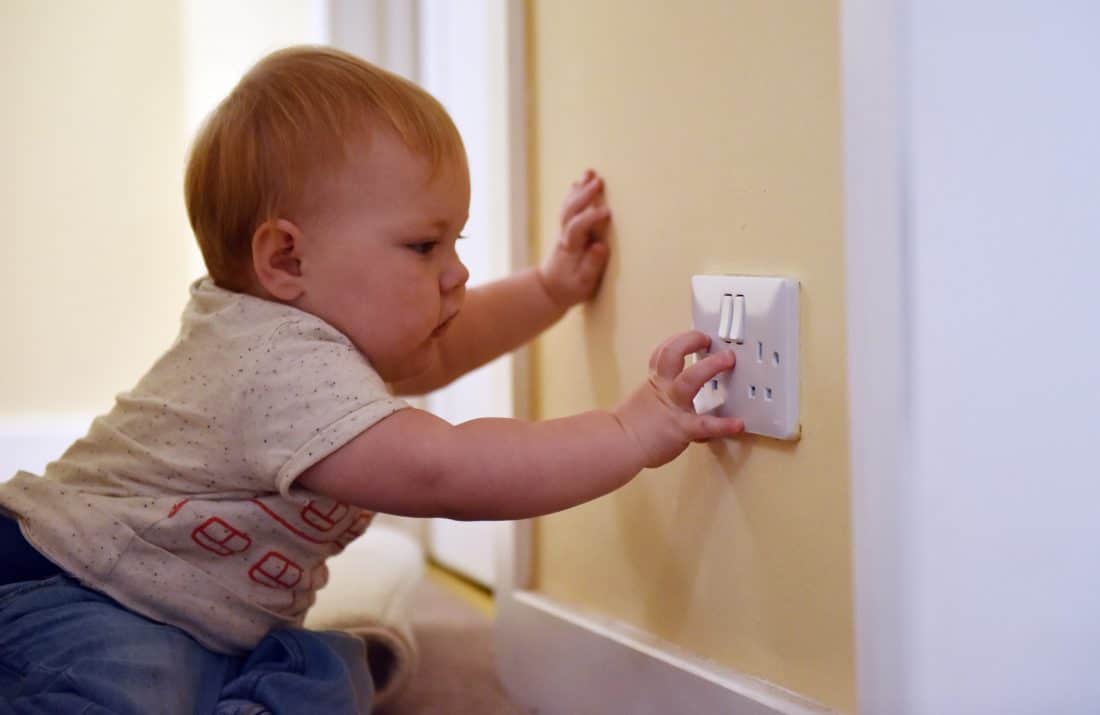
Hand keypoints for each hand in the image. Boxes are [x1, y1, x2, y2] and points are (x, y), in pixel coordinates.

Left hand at [537, 169, 612, 308]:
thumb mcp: (582, 285)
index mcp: (570, 249)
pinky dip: (575, 193)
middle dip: (585, 196)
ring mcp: (564, 231)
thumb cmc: (569, 289)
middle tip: (599, 182)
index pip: (578, 228)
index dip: (591, 219)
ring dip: (580, 189)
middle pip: (572, 211)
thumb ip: (592, 266)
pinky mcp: (567, 229)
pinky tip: (581, 181)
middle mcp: (565, 236)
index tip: (608, 212)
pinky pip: (570, 207)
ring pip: (569, 206)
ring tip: (590, 172)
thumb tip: (601, 245)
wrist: (549, 289)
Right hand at [614, 331, 744, 468]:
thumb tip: (672, 401)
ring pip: (690, 379)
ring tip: (728, 359)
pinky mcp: (681, 428)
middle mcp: (664, 389)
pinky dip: (724, 425)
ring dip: (711, 365)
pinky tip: (737, 424)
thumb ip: (660, 397)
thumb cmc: (629, 428)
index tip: (694, 335)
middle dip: (691, 341)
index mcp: (655, 383)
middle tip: (708, 339)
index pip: (665, 353)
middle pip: (672, 354)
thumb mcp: (644, 403)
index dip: (681, 340)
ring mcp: (673, 406)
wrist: (617, 445)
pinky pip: (705, 425)